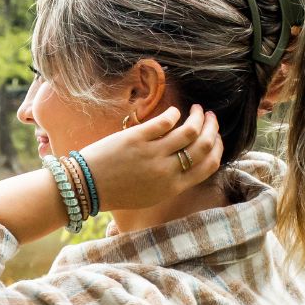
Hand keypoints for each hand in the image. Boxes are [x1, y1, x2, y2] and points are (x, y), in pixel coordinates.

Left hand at [80, 104, 222, 210]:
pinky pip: (165, 122)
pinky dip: (174, 114)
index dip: (218, 148)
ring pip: (189, 130)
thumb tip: (187, 162)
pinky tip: (174, 111)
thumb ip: (171, 181)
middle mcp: (167, 171)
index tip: (216, 137)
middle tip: (210, 118)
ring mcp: (153, 154)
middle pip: (204, 146)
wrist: (86, 186)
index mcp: (173, 187)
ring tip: (196, 110)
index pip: (208, 166)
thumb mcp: (150, 195)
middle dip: (212, 128)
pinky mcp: (137, 138)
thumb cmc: (117, 192)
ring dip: (198, 117)